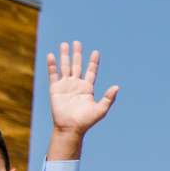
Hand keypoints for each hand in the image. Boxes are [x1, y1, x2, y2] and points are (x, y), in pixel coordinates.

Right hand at [45, 42, 119, 158]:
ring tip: (65, 44)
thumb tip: (117, 86)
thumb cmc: (86, 121)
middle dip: (77, 54)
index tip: (96, 52)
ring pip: (65, 67)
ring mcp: (65, 85)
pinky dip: (52, 65)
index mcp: (88, 88)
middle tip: (77, 42)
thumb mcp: (100, 109)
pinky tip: (51, 55)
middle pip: (77, 65)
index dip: (93, 62)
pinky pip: (53, 74)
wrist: (70, 128)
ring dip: (65, 56)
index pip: (91, 71)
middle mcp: (76, 84)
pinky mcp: (55, 88)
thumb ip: (108, 98)